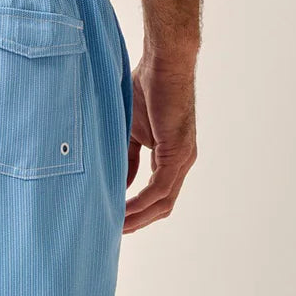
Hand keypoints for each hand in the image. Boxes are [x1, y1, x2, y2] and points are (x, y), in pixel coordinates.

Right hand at [123, 53, 197, 233]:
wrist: (164, 61)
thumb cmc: (146, 88)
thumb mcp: (130, 132)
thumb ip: (126, 159)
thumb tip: (118, 185)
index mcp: (171, 157)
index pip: (157, 196)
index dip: (137, 212)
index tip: (114, 222)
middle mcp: (182, 161)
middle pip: (162, 206)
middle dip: (138, 223)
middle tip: (113, 233)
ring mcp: (182, 158)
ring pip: (162, 202)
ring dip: (139, 218)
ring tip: (116, 227)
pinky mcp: (177, 152)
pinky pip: (160, 189)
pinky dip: (141, 202)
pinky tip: (123, 209)